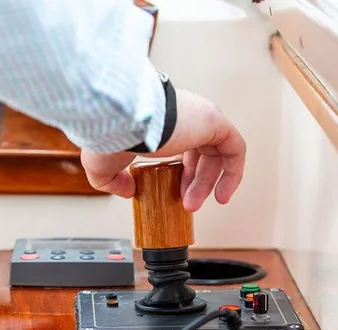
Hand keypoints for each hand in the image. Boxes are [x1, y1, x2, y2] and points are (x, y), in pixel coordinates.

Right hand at [80, 89, 245, 211]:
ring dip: (206, 184)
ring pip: (214, 154)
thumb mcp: (102, 164)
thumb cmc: (111, 133)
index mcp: (162, 120)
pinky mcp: (215, 122)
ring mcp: (201, 118)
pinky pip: (235, 149)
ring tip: (192, 205)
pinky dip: (233, 173)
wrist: (122, 118)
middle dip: (194, 183)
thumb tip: (128, 191)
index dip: (180, 173)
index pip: (180, 145)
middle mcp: (184, 116)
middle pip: (199, 153)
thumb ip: (113, 180)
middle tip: (185, 204)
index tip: (172, 193)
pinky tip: (222, 195)